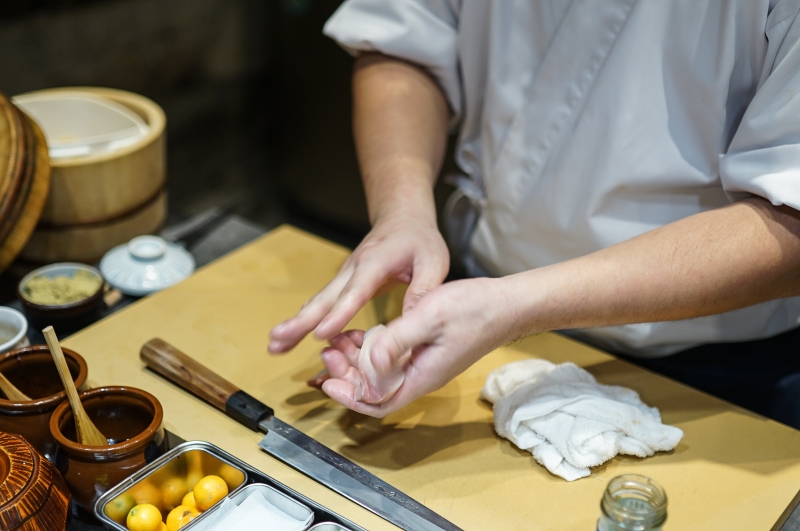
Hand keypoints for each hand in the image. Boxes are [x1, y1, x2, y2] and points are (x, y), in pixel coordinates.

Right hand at [268, 213, 449, 352]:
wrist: (402, 218)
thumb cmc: (419, 239)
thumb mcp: (434, 261)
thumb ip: (424, 289)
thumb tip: (414, 321)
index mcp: (376, 262)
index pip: (355, 291)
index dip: (338, 313)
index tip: (320, 333)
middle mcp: (353, 269)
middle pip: (324, 298)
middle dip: (301, 320)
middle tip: (277, 339)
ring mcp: (344, 275)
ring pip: (317, 301)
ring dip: (295, 323)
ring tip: (274, 345)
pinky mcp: (342, 283)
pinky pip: (322, 303)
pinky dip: (304, 320)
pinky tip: (288, 337)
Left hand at [319, 277, 516, 416]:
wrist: (508, 304)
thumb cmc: (475, 309)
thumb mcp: (429, 317)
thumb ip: (396, 341)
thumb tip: (368, 363)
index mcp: (422, 375)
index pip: (379, 402)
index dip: (350, 397)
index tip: (328, 382)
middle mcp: (421, 375)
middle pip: (375, 389)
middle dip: (347, 374)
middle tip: (329, 352)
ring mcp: (424, 363)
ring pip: (382, 373)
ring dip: (357, 359)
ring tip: (340, 339)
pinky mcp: (426, 350)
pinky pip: (393, 358)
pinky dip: (373, 347)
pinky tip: (363, 332)